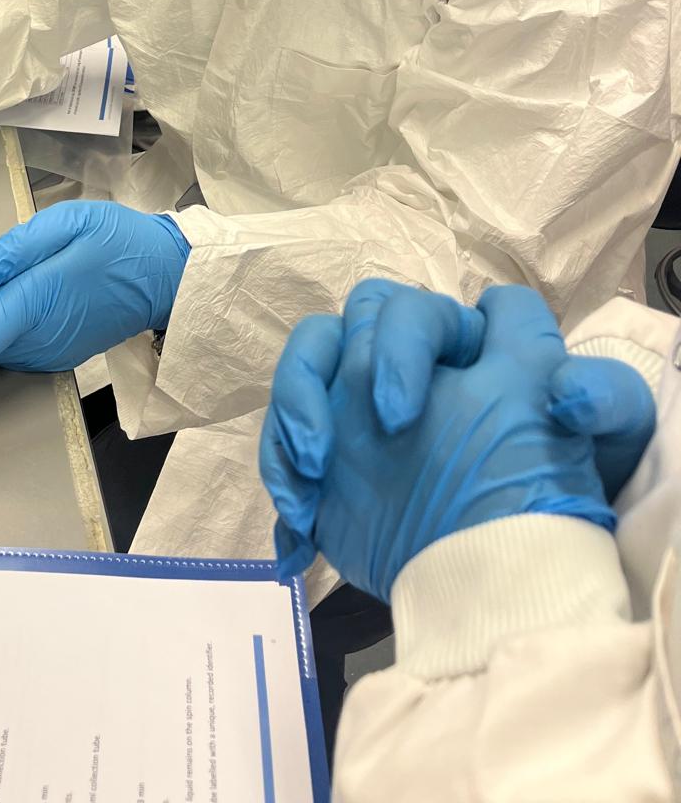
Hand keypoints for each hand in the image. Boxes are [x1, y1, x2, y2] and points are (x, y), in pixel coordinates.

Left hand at [0, 201, 188, 370]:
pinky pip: (17, 346)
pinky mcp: (60, 355)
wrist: (167, 276)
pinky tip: (38, 292)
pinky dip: (13, 321)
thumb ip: (13, 250)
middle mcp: (40, 340)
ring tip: (24, 275)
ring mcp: (51, 353)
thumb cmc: (121, 243)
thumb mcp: (66, 223)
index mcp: (37, 305)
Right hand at [260, 283, 632, 600]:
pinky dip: (282, 484)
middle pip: (347, 323)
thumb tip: (568, 392)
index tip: (398, 412)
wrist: (517, 579)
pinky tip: (298, 538)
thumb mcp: (608, 439)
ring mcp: (359, 407)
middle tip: (327, 449)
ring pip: (305, 368)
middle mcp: (403, 363)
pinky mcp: (330, 462)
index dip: (403, 345)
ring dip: (289, 420)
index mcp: (462, 346)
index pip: (420, 310)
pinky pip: (283, 448)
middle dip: (323, 376)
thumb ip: (608, 399)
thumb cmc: (565, 491)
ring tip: (305, 490)